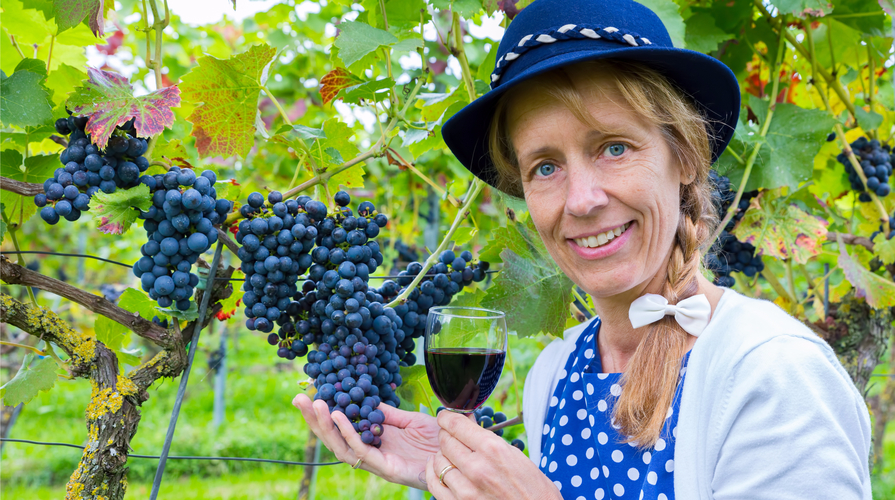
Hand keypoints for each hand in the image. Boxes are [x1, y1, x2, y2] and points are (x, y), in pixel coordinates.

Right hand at [293, 393, 439, 487]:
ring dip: (325, 426)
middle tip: (299, 398)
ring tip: (314, 404)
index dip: (324, 414)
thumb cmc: (438, 441)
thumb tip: (365, 399)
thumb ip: (386, 412)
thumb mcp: (409, 420)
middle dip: (314, 420)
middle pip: (334, 439)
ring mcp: (377, 462)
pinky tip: (338, 416)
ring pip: (341, 447)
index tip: (311, 394)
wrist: (458, 455)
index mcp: (374, 440)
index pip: (341, 428)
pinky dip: (348, 433)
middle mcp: (371, 453)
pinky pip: (360, 451)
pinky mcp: (386, 468)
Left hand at [425, 410, 560, 499]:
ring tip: (447, 454)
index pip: (457, 425)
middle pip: (446, 441)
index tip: (445, 417)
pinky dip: (433, 474)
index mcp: (493, 450)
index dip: (447, 417)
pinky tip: (437, 469)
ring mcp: (466, 490)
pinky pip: (435, 485)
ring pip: (438, 461)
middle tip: (449, 435)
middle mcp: (477, 468)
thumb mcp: (515, 455)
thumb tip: (468, 424)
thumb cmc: (532, 488)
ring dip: (441, 455)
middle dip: (445, 435)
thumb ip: (488, 440)